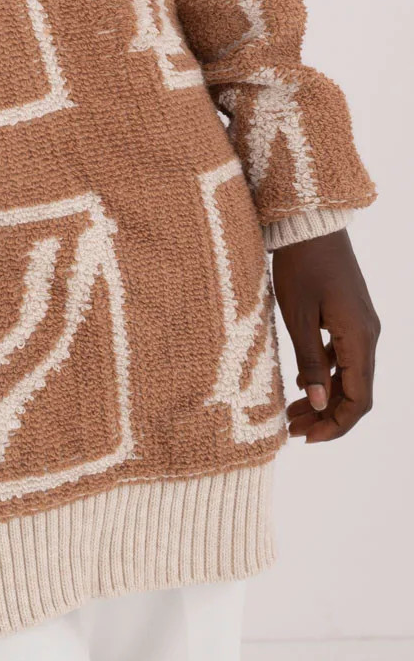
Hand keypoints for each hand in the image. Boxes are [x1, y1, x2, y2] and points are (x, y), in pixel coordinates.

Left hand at [274, 228, 378, 442]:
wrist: (310, 222)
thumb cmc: (300, 265)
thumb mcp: (298, 316)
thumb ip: (310, 361)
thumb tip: (318, 404)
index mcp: (360, 339)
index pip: (358, 400)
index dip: (335, 425)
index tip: (307, 439)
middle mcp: (368, 335)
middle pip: (355, 391)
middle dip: (326, 416)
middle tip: (294, 430)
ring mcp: (361, 324)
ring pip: (349, 374)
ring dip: (324, 396)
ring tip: (292, 412)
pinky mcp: (349, 314)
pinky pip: (344, 355)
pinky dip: (325, 373)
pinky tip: (301, 379)